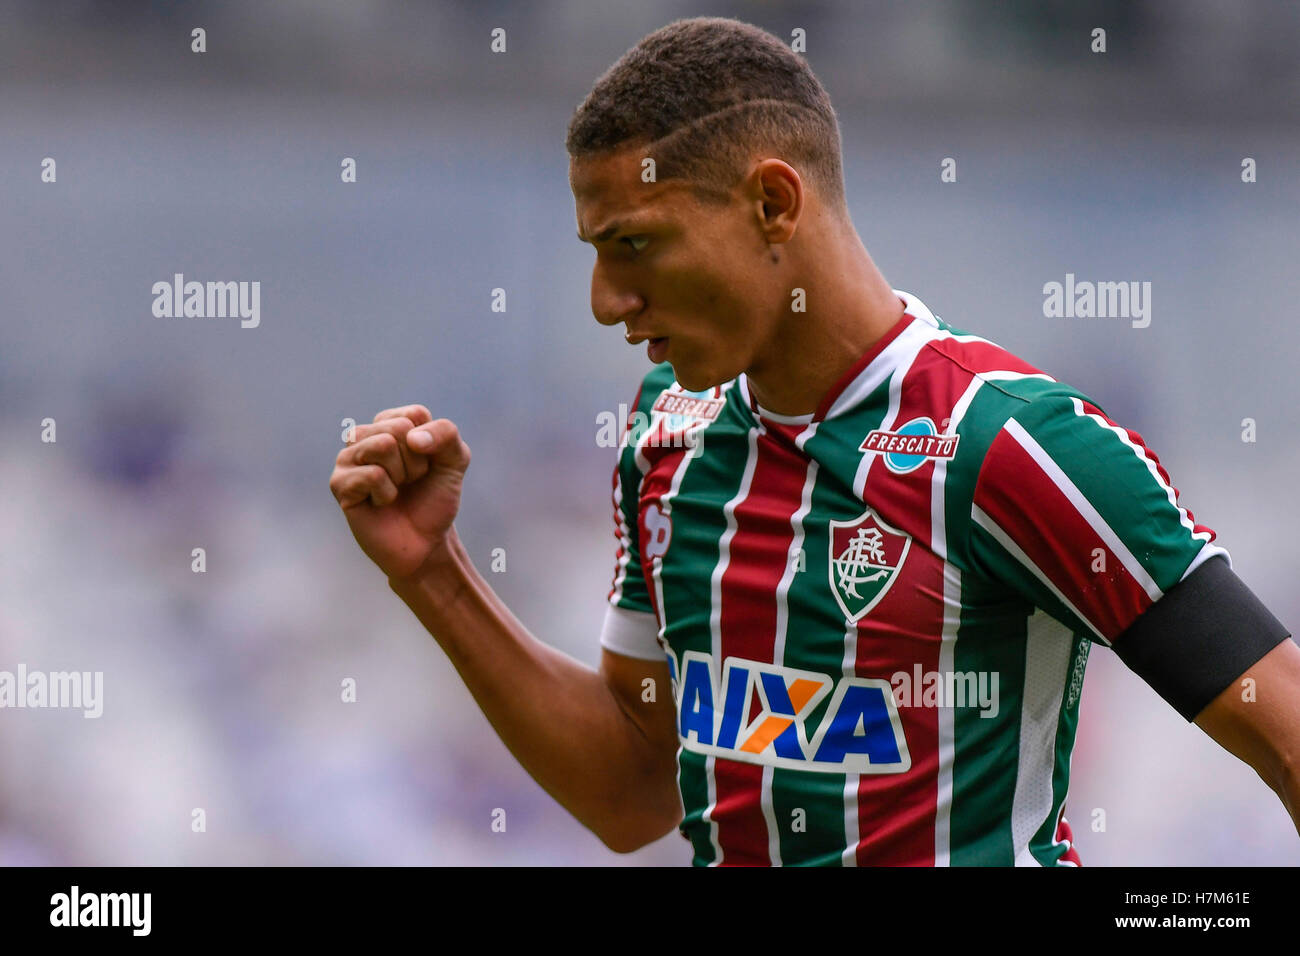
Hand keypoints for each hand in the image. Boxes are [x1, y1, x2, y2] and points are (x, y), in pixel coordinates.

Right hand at [329, 404, 470, 580]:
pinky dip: (387, 494)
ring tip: (396, 490)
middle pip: (398, 428)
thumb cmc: (434, 498)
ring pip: (383, 445)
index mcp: (389, 423)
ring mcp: (348, 458)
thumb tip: (412, 438)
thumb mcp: (455, 461)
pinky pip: (373, 475)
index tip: (427, 465)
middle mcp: (365, 436)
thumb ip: (446, 434)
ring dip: (402, 475)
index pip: (414, 415)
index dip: (431, 445)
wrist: (425, 542)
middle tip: (410, 482)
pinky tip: (381, 504)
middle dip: (416, 461)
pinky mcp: (339, 483)